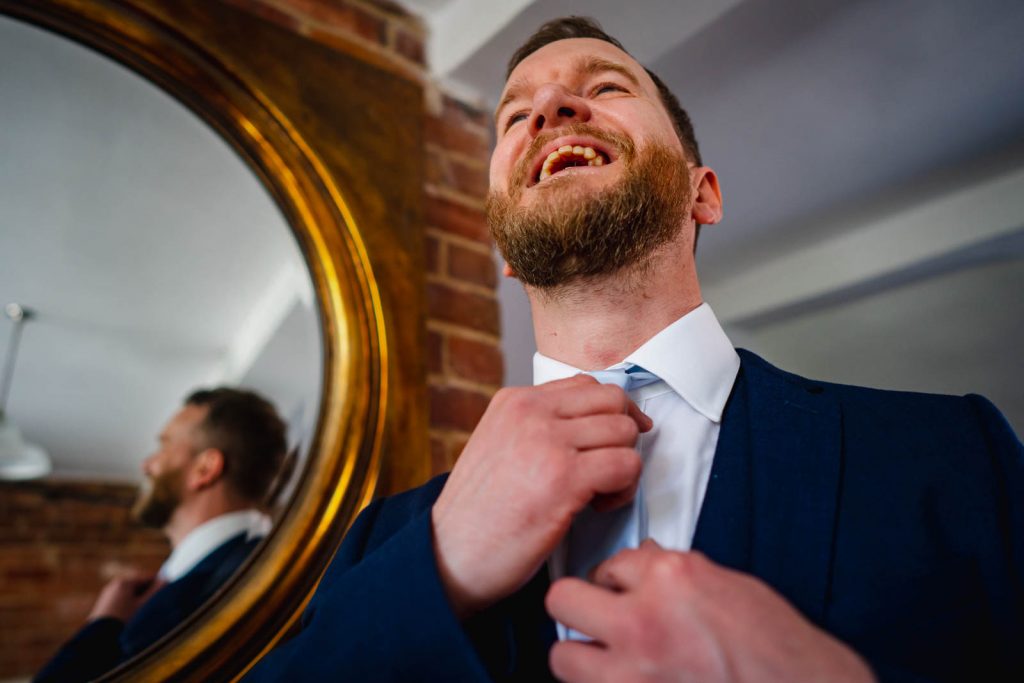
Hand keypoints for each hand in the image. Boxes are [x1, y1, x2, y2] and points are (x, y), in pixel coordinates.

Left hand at [88, 570, 164, 621]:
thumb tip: (167, 580)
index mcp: (124, 582)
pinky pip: (122, 603)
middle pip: (139, 586)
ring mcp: (107, 596)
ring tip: (144, 617)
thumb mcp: (144, 606)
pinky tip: (133, 621)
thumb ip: (157, 591)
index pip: (149, 578)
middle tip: (157, 609)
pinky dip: (130, 608)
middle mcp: (114, 585)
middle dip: (149, 596)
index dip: (160, 586)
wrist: (97, 642)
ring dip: (140, 603)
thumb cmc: (124, 622)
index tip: (168, 597)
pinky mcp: (104, 607)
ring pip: (131, 596)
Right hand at [431, 375, 651, 617]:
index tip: (611, 440)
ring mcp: (547, 442)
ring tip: (599, 492)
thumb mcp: (499, 446)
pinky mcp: (564, 478)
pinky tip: (597, 507)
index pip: (586, 385)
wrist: (450, 556)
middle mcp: (531, 413)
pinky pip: (626, 466)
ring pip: (625, 432)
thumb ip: (540, 427)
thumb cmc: (477, 513)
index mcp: (514, 401)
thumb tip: (593, 422)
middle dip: (621, 436)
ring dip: (624, 465)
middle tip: (606, 468)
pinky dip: (624, 490)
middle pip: (613, 401)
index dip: (610, 414)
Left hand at [546, 541, 875, 682]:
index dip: (617, 579)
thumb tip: (645, 562)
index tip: (621, 590)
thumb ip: (677, 574)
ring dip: (584, 656)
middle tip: (599, 618)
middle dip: (581, 607)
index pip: (610, 564)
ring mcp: (634, 671)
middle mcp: (644, 621)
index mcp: (671, 579)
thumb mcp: (729, 587)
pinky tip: (629, 681)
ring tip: (609, 660)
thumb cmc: (778, 648)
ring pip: (564, 656)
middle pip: (563, 600)